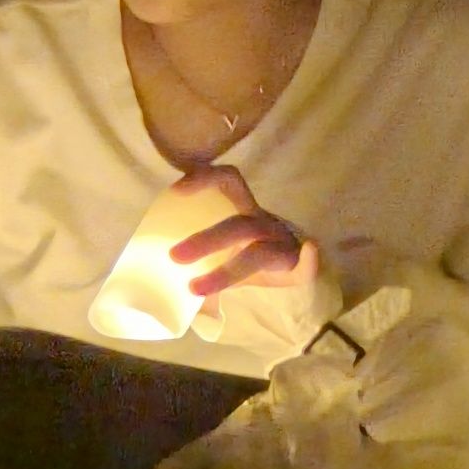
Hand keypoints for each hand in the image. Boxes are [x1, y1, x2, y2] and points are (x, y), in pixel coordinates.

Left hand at [169, 164, 318, 302]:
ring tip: (195, 289)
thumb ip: (198, 266)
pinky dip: (310, 256)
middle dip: (206, 239)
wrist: (297, 289)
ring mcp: (286, 247)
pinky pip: (310, 262)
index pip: (230, 182)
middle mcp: (266, 226)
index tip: (176, 193)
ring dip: (225, 271)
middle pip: (238, 225)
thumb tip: (158, 284)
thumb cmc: (252, 270)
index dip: (206, 179)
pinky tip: (309, 251)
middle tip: (174, 257)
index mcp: (246, 215)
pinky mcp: (304, 271)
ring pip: (258, 253)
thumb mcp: (225, 262)